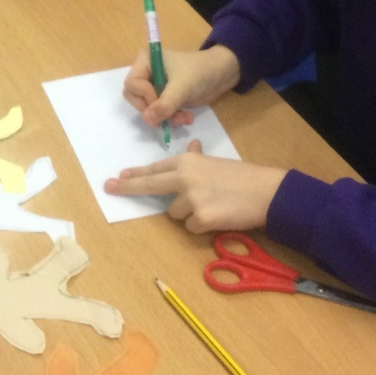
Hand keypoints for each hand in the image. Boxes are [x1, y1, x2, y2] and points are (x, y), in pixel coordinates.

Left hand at [104, 140, 285, 233]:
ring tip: (212, 205)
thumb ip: (198, 160)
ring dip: (189, 213)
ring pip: (175, 213)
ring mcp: (191, 198)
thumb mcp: (216, 163)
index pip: (155, 168)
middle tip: (109, 187)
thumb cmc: (242, 176)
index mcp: (187, 162)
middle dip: (127, 187)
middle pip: (149, 185)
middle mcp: (184, 177)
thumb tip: (193, 147)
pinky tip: (219, 215)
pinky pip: (191, 227)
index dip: (136, 174)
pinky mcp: (200, 218)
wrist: (266, 191)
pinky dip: (203, 225)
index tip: (118, 177)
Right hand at [122, 44, 240, 126]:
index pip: (132, 85)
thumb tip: (146, 119)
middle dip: (154, 110)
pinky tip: (185, 118)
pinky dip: (170, 117)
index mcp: (145, 61)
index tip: (163, 100)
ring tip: (183, 118)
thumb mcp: (181, 88)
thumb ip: (163, 105)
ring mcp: (154, 85)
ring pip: (147, 108)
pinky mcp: (163, 96)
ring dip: (165, 117)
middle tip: (170, 115)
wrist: (221, 74)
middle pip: (135, 98)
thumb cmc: (200, 72)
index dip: (145, 96)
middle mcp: (146, 72)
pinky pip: (158, 112)